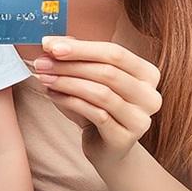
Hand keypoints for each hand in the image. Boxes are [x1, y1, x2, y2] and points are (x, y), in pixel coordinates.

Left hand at [33, 36, 161, 166]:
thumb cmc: (98, 106)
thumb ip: (77, 56)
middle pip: (107, 72)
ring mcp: (140, 119)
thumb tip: (52, 43)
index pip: (115, 53)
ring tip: (44, 78)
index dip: (81, 47)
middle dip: (69, 65)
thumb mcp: (89, 77)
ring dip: (67, 83)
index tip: (50, 45)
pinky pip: (95, 114)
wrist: (107, 147)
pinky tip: (52, 95)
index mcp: (147, 73)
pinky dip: (69, 101)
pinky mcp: (125, 138)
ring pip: (100, 93)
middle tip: (41, 63)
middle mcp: (150, 96)